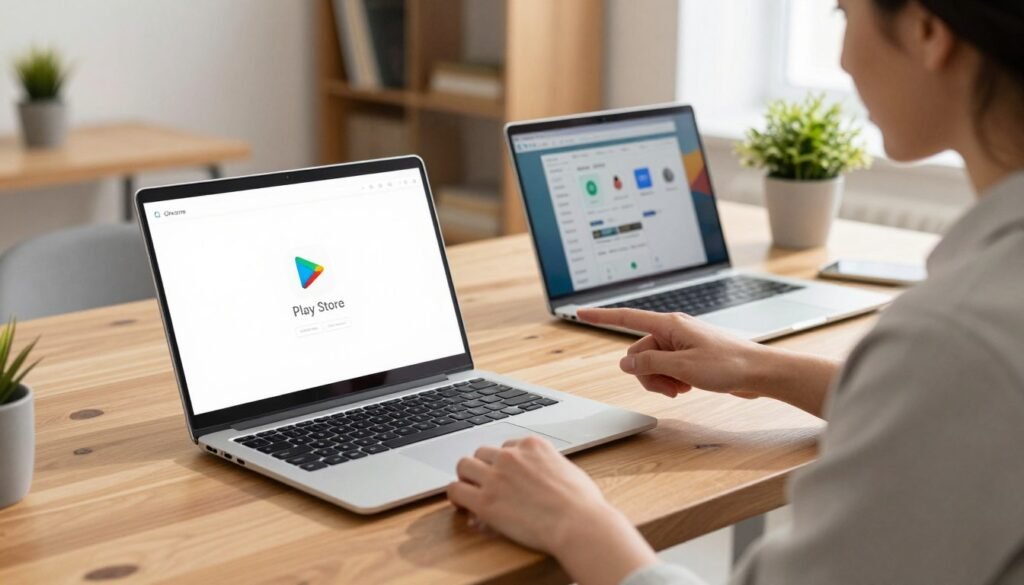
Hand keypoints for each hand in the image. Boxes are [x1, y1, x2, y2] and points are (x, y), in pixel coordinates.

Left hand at [448, 436, 656, 584]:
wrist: (579, 524)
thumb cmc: (582, 504)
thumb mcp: (568, 472)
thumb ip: (549, 468)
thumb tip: (538, 480)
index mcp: (533, 445)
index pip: (506, 446)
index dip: (504, 463)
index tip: (505, 476)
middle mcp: (510, 456)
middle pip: (482, 452)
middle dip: (483, 467)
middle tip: (485, 483)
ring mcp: (496, 477)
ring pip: (464, 466)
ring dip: (466, 478)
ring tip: (470, 491)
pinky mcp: (485, 501)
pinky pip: (456, 490)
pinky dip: (456, 496)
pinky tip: (461, 505)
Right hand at [578, 308, 764, 398]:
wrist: (759, 373)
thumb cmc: (728, 365)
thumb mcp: (682, 367)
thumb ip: (649, 363)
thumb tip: (625, 362)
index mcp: (669, 325)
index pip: (627, 318)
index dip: (601, 317)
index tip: (580, 312)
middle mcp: (673, 331)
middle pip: (639, 351)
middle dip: (647, 373)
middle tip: (670, 388)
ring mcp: (681, 344)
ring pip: (652, 364)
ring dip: (660, 380)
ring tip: (682, 389)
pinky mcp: (690, 357)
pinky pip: (667, 369)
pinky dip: (671, 381)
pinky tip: (688, 388)